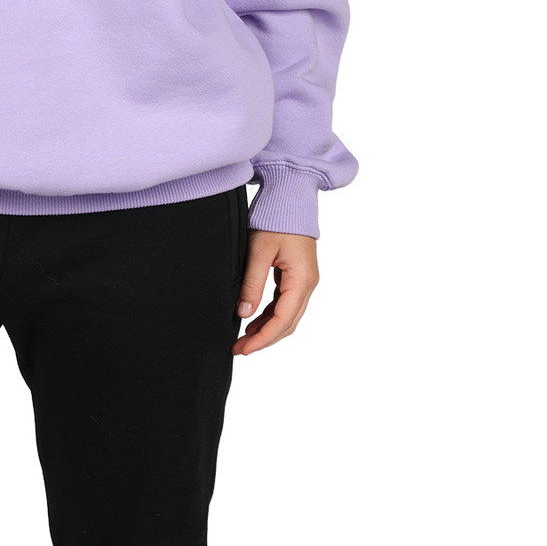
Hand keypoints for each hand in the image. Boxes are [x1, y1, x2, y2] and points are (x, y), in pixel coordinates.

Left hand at [232, 229, 318, 355]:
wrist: (290, 196)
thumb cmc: (276, 218)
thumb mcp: (259, 250)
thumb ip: (252, 283)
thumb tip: (243, 314)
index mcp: (302, 280)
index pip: (283, 320)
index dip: (263, 338)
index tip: (243, 349)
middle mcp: (307, 284)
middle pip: (287, 323)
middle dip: (264, 339)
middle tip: (239, 349)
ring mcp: (304, 280)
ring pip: (287, 315)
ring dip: (267, 329)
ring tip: (243, 340)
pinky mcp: (296, 275)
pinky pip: (284, 303)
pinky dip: (270, 315)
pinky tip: (254, 319)